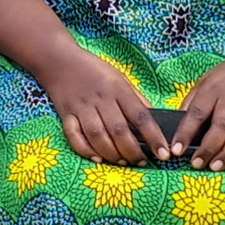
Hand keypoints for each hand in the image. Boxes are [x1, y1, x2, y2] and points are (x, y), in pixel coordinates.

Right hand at [36, 47, 165, 167]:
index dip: (154, 137)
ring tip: (124, 162)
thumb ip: (136, 99)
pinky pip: (74, 137)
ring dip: (112, 154)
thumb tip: (154, 120)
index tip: (164, 153)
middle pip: (119, 131)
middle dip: (133, 152)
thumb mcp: (121, 78)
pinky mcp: (65, 115)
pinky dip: (86, 150)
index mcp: (118, 89)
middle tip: (142, 162)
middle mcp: (101, 99)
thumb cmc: (95, 71)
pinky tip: (98, 159)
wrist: (60, 61)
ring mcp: (81, 108)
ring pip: (98, 137)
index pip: (141, 116)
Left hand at [170, 45, 224, 171]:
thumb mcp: (207, 79)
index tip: (176, 150)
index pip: (197, 113)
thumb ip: (193, 101)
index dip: (185, 132)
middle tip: (197, 164)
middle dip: (208, 148)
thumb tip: (177, 122)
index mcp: (213, 90)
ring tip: (216, 167)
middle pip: (221, 126)